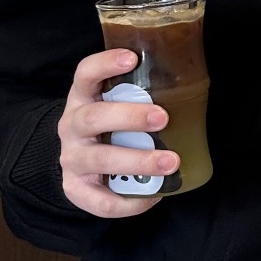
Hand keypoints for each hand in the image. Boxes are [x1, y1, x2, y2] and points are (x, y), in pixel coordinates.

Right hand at [58, 49, 179, 216]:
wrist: (79, 159)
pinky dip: (129, 202)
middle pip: (93, 118)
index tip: (132, 58)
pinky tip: (153, 196)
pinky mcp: (74, 188)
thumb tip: (188, 77)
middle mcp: (71, 126)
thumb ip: (138, 91)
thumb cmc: (110, 124)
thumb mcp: (115, 102)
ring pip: (100, 159)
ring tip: (170, 161)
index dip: (104, 64)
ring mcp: (71, 158)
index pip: (85, 74)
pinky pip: (100, 201)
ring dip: (138, 161)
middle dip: (129, 117)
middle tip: (163, 117)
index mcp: (82, 97)